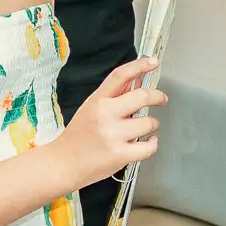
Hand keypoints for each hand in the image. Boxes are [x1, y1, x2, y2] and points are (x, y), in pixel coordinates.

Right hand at [58, 59, 166, 184]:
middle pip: (142, 96)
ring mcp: (113, 135)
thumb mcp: (91, 108)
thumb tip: (138, 80)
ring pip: (149, 123)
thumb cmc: (78, 136)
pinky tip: (149, 141)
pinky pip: (149, 146)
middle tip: (162, 99)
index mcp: (98, 100)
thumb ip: (115, 95)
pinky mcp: (120, 155)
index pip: (121, 75)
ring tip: (145, 128)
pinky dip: (153, 143)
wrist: (63, 163)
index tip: (153, 62)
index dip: (140, 65)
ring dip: (152, 124)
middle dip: (158, 96)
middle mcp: (105, 115)